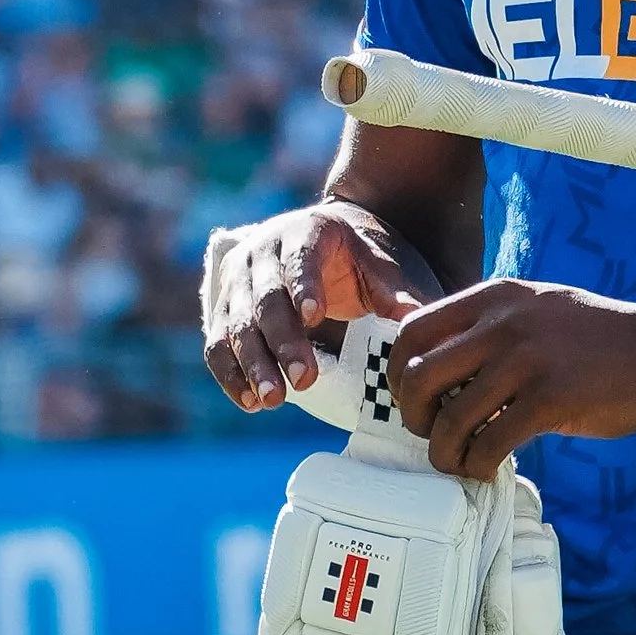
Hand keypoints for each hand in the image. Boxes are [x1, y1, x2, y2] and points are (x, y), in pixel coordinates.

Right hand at [202, 200, 432, 413]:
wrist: (326, 244)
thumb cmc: (358, 258)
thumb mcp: (382, 266)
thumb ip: (397, 293)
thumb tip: (418, 322)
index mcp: (304, 231)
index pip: (299, 258)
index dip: (304, 286)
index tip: (315, 317)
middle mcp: (262, 251)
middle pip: (265, 298)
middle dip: (282, 341)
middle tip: (304, 380)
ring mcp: (237, 280)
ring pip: (235, 324)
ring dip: (252, 364)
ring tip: (274, 400)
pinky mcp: (224, 309)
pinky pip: (218, 343)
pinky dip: (230, 373)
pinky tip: (250, 403)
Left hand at [390, 281, 635, 477]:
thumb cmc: (597, 339)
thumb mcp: (535, 309)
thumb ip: (489, 326)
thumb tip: (437, 364)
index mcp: (493, 298)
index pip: (414, 332)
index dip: (399, 374)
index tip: (412, 400)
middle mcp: (502, 324)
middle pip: (419, 377)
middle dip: (414, 417)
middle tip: (432, 436)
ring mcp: (525, 361)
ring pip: (450, 418)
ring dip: (445, 453)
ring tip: (460, 463)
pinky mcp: (549, 400)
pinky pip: (489, 443)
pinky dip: (478, 465)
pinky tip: (488, 469)